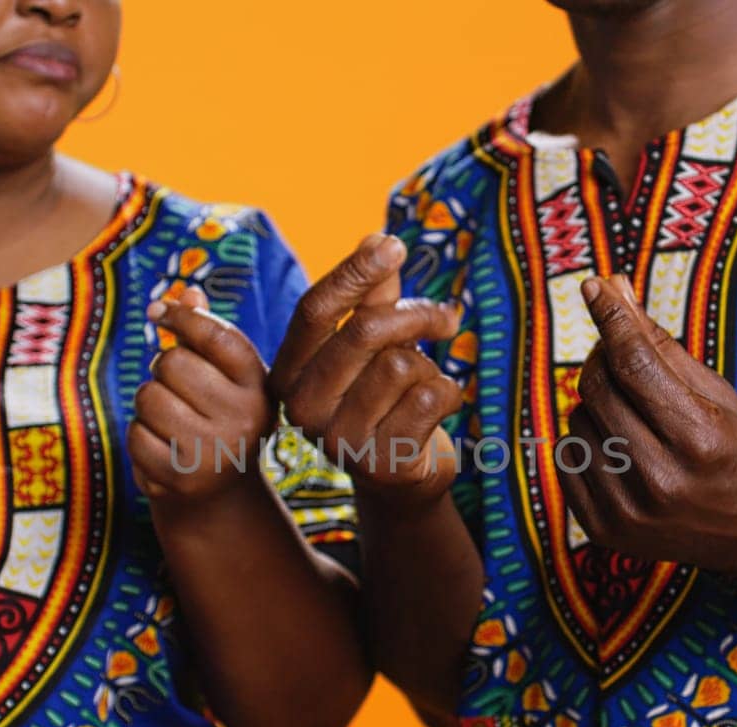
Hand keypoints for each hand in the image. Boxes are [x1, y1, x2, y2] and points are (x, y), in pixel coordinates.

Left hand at [129, 288, 272, 502]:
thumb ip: (205, 334)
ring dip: (148, 405)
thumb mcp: (223, 376)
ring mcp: (214, 451)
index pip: (217, 335)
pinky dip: (140, 437)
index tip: (158, 312)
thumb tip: (187, 292)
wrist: (221, 496)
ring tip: (170, 420)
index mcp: (260, 386)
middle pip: (172, 364)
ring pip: (148, 397)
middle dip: (163, 371)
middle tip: (176, 390)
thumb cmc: (218, 419)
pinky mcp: (182, 478)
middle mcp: (244, 418)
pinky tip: (163, 448)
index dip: (182, 316)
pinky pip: (135, 434)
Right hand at [268, 235, 462, 507]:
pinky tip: (435, 410)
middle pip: (365, 331)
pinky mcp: (381, 464)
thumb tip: (376, 238)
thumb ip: (372, 297)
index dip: (354, 272)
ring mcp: (338, 441)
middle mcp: (302, 408)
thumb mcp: (373, 346)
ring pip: (401, 365)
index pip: (315, 310)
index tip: (393, 244)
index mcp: (290, 371)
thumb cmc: (385, 399)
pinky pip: (430, 397)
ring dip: (427, 366)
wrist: (401, 478)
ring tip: (422, 385)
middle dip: (415, 316)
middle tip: (447, 318)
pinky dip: (447, 393)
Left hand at [557, 276, 736, 574]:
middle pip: (599, 388)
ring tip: (638, 420)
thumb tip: (613, 288)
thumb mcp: (715, 393)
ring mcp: (627, 510)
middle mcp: (661, 479)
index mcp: (700, 440)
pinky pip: (567, 457)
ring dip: (598, 405)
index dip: (612, 318)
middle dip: (605, 358)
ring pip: (576, 419)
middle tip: (622, 355)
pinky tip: (621, 449)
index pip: (636, 364)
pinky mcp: (603, 529)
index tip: (595, 287)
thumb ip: (660, 344)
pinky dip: (586, 440)